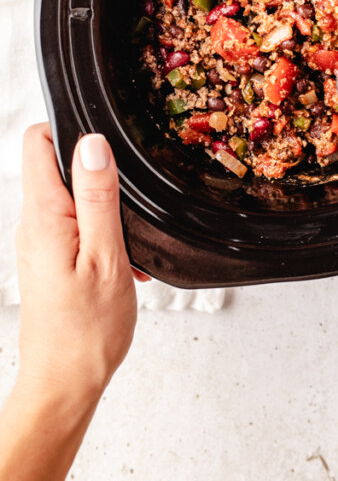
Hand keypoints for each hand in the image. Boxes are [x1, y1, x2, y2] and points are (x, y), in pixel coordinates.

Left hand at [0, 125, 142, 480]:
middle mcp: (33, 224)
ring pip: (71, 196)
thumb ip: (98, 197)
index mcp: (44, 216)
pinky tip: (121, 261)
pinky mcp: (48, 259)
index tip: (106, 137)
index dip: (71, 127)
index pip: (38, 141)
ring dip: (104, 208)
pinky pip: (74, 225)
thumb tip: (93, 144)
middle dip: (98, 172)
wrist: (64, 384)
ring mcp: (39, 242)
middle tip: (130, 195)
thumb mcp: (106, 256)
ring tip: (127, 239)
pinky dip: (101, 233)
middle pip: (58, 164)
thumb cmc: (85, 332)